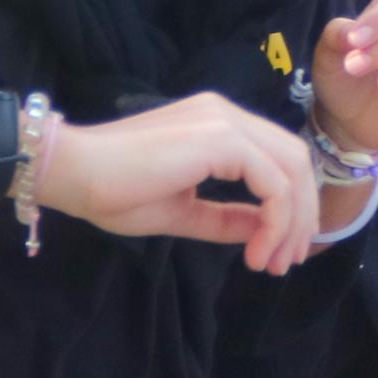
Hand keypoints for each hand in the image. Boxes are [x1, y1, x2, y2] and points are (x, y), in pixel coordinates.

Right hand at [35, 89, 326, 273]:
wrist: (75, 173)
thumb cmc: (115, 190)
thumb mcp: (181, 211)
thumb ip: (224, 217)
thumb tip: (263, 232)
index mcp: (218, 124)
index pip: (278, 158)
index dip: (292, 206)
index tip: (279, 251)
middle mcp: (227, 114)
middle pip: (295, 161)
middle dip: (302, 216)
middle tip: (288, 261)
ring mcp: (226, 122)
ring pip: (292, 171)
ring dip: (292, 223)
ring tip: (274, 263)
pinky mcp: (222, 139)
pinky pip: (273, 185)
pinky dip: (275, 222)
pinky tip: (255, 252)